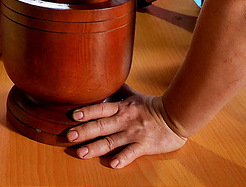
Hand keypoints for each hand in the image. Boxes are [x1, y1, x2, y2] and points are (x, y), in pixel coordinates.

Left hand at [66, 87, 186, 167]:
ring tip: (80, 153)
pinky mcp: (144, 146)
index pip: (101, 108)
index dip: (87, 111)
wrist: (176, 117)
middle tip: (68, 136)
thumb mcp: (135, 96)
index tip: (72, 115)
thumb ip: (120, 90)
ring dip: (95, 148)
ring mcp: (133, 134)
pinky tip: (112, 164)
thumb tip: (110, 81)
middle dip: (84, 131)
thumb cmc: (154, 107)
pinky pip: (131, 153)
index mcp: (122, 108)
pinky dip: (122, 158)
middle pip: (101, 126)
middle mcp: (124, 120)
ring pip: (111, 141)